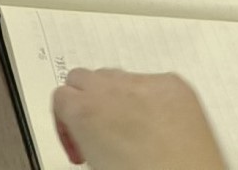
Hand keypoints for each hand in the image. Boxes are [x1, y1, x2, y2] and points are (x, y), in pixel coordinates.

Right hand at [50, 69, 228, 169]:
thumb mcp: (96, 162)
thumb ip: (84, 133)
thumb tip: (88, 136)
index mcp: (86, 111)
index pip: (60, 96)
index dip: (66, 122)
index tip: (79, 141)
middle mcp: (113, 89)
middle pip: (84, 78)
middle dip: (88, 102)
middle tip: (99, 133)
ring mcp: (147, 83)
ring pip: (119, 76)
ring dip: (119, 97)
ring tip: (133, 132)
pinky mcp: (177, 86)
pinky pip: (154, 81)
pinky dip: (152, 98)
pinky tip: (160, 127)